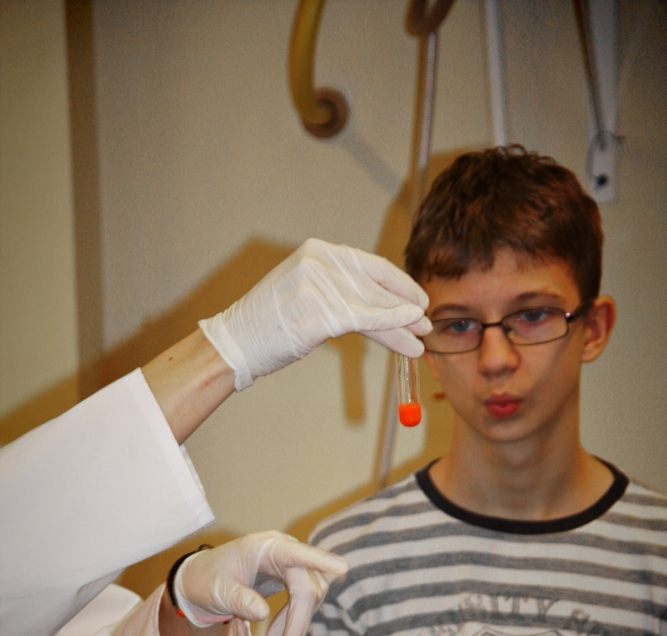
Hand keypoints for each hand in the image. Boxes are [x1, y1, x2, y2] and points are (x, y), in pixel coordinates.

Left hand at [173, 531, 347, 635]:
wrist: (200, 580)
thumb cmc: (207, 581)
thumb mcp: (218, 592)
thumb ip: (239, 600)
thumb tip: (262, 613)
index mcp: (264, 547)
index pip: (297, 554)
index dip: (320, 561)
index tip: (343, 568)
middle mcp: (283, 550)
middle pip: (308, 584)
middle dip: (300, 619)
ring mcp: (289, 561)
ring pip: (311, 592)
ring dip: (298, 621)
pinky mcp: (291, 574)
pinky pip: (305, 596)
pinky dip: (296, 618)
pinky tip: (279, 635)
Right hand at [199, 238, 431, 390]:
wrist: (236, 342)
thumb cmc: (269, 324)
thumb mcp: (305, 293)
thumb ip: (340, 291)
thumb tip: (380, 305)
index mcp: (318, 250)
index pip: (370, 265)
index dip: (399, 284)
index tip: (418, 300)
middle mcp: (320, 261)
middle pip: (375, 287)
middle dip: (405, 307)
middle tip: (427, 323)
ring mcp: (319, 286)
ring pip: (372, 306)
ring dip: (402, 324)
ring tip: (422, 338)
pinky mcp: (319, 314)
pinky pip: (364, 320)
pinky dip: (390, 325)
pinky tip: (409, 331)